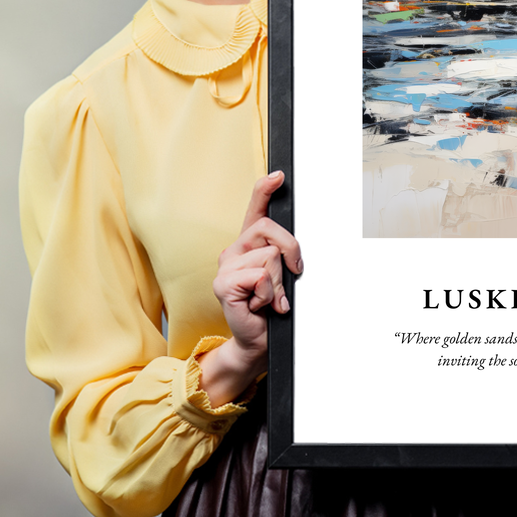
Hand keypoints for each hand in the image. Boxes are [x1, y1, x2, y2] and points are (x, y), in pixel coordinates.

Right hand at [198, 171, 302, 405]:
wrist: (258, 340)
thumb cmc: (271, 308)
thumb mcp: (283, 276)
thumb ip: (284, 255)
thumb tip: (294, 248)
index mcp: (249, 245)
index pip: (255, 209)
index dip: (265, 190)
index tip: (279, 175)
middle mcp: (234, 250)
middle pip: (270, 229)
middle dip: (291, 251)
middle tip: (291, 275)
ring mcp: (225, 266)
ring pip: (270, 256)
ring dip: (279, 282)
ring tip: (270, 298)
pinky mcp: (223, 284)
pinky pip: (260, 276)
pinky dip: (269, 294)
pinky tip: (260, 305)